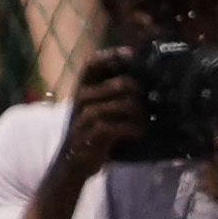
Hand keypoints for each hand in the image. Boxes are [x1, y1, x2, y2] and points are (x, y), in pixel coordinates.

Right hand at [58, 48, 145, 180]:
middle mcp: (81, 98)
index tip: (132, 54)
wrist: (71, 164)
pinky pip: (118, 126)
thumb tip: (143, 72)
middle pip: (122, 84)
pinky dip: (133, 129)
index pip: (93, 63)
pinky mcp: (89, 136)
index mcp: (82, 88)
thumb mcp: (96, 106)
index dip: (113, 54)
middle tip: (146, 103)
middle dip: (140, 93)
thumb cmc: (90, 131)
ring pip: (124, 104)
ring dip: (139, 114)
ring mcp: (84, 117)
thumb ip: (111, 90)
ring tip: (142, 122)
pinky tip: (137, 133)